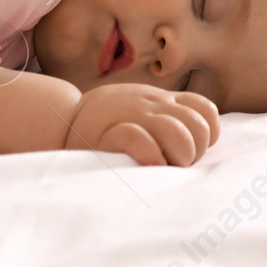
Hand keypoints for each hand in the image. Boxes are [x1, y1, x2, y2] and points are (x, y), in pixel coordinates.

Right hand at [62, 83, 219, 165]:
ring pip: (177, 132)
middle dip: (193, 151)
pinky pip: (140, 139)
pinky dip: (150, 154)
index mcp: (159, 100)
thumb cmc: (105, 124)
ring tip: (162, 166)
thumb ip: (164, 114)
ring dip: (177, 155)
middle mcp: (150, 106)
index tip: (190, 149)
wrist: (59, 121)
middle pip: (197, 126)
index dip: (206, 132)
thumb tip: (200, 136)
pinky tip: (146, 163)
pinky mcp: (109, 135)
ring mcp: (130, 118)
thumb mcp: (138, 108)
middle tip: (173, 164)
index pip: (204, 110)